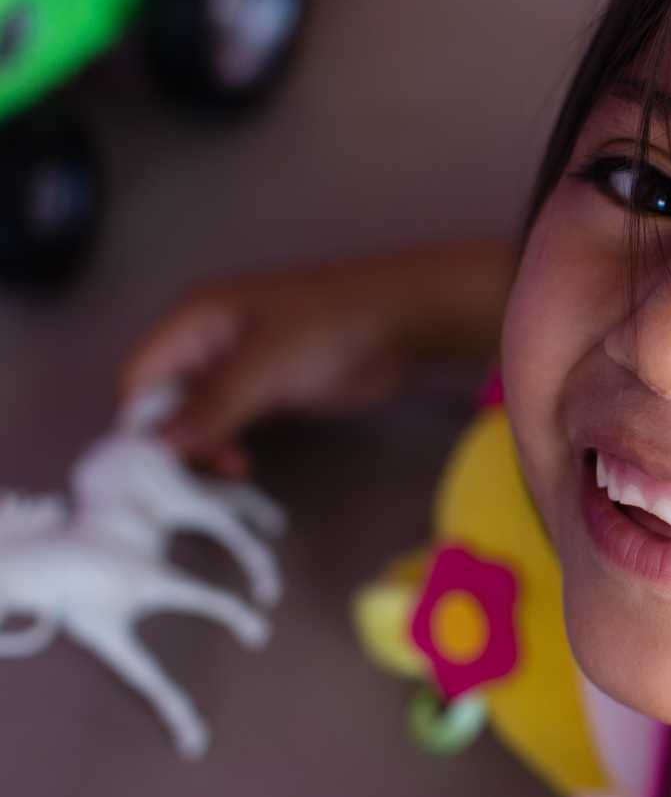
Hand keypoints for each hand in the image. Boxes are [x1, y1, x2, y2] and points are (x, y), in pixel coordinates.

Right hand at [120, 244, 515, 475]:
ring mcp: (238, 363)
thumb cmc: (332, 330)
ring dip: (204, 446)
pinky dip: (227, 442)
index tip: (158, 468)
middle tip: (203, 476)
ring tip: (232, 472)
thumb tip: (159, 444)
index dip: (141, 423)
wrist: (405, 321)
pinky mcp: (268, 384)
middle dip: (174, 439)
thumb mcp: (265, 368)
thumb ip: (211, 405)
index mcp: (195, 320)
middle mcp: (207, 339)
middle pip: (164, 398)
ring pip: (196, 413)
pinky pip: (229, 418)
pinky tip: (242, 467)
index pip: (140, 377)